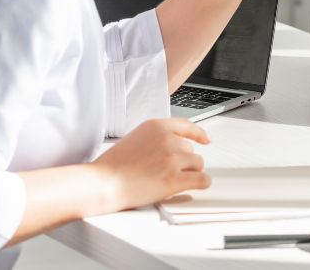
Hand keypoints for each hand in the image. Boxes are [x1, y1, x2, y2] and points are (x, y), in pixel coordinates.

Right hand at [91, 118, 210, 210]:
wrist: (103, 183)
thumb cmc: (113, 166)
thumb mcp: (136, 138)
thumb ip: (156, 138)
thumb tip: (174, 145)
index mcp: (157, 126)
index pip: (186, 125)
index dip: (199, 134)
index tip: (206, 140)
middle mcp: (168, 139)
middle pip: (191, 150)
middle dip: (183, 161)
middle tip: (163, 172)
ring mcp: (172, 159)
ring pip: (197, 164)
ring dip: (189, 173)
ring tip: (168, 180)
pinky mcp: (175, 179)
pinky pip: (201, 180)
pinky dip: (202, 183)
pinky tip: (197, 185)